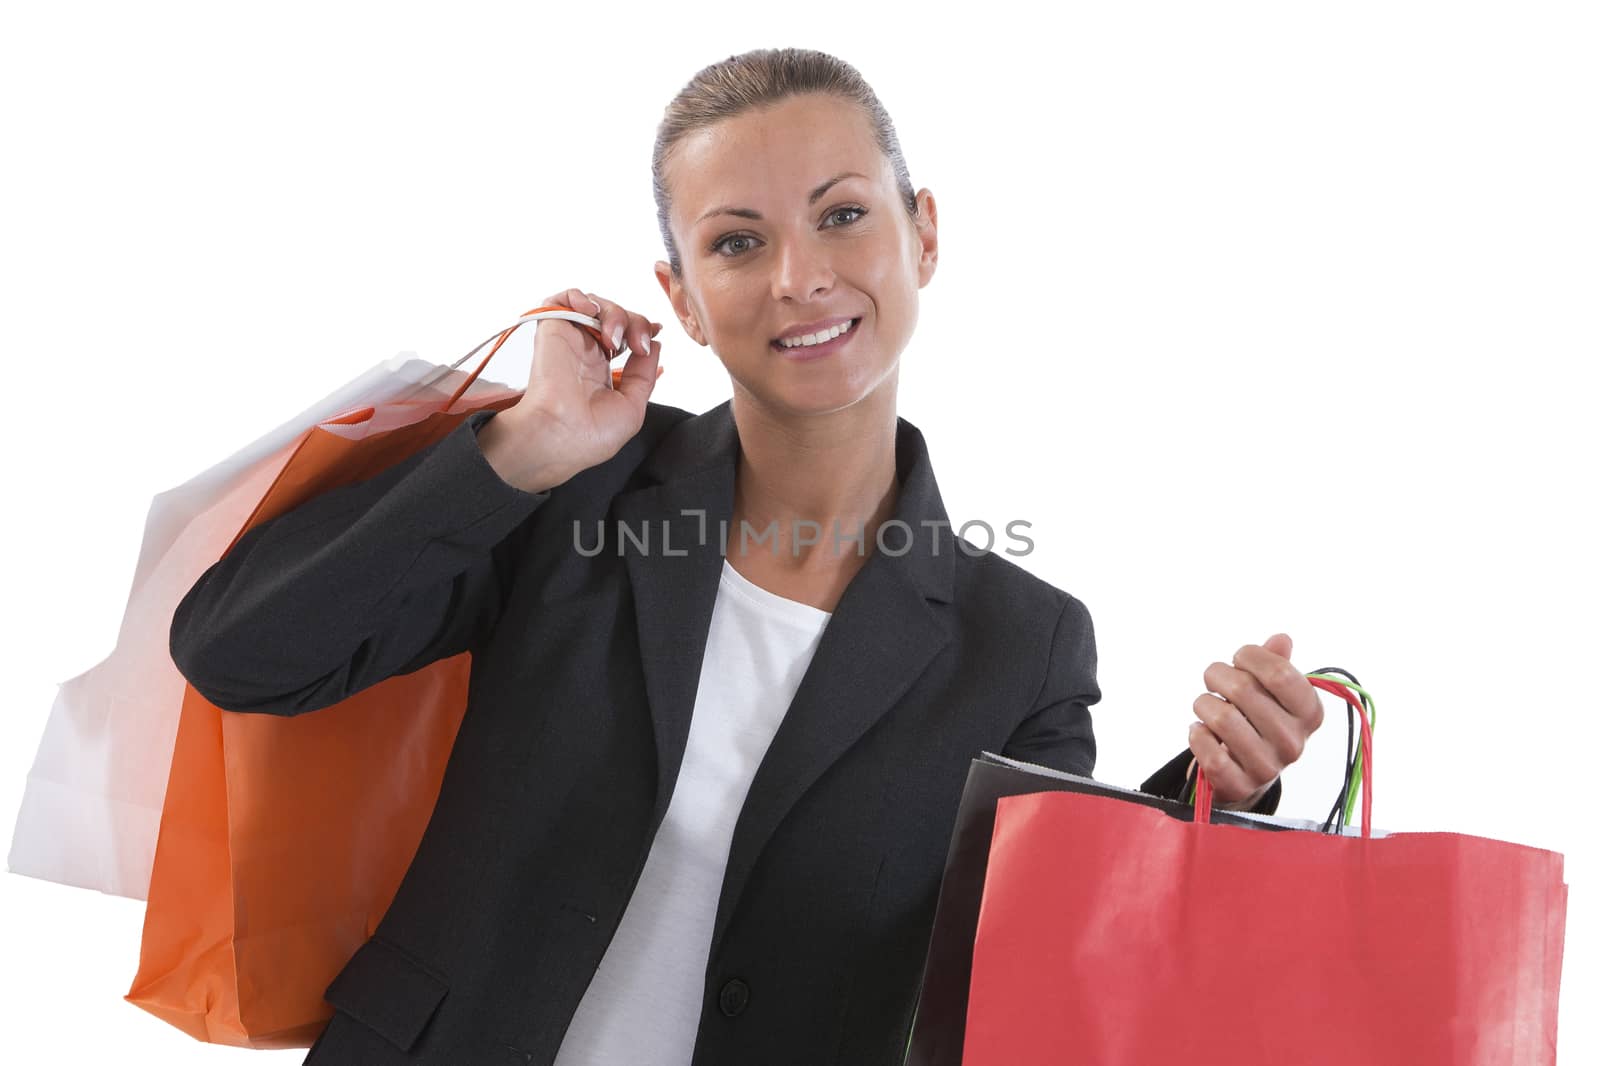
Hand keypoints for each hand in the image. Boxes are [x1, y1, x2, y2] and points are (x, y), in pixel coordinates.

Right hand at [497, 287, 663, 478]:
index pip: (624, 336)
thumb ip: (644, 374)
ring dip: (614, 312)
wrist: (562, 436)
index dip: (641, 328)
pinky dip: (578, 296)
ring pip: (596, 305)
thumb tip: (655, 345)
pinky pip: (560, 299)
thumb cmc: (591, 434)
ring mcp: (568, 341)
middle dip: (636, 322)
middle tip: (638, 343)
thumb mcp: (633, 406)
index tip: (656, 332)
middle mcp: (584, 353)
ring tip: (614, 337)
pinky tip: (590, 312)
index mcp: (600, 370)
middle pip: (616, 317)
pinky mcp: (551, 330)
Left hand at [1189, 633, 1324, 808]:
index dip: (1251, 656)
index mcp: (1309, 713)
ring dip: (1203, 704)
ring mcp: (1268, 767)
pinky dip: (1196, 735)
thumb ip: (1277, 664)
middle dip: (1217, 675)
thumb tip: (1282, 639)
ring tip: (1205, 706)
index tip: (1239, 658)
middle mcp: (1294, 742)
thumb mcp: (1272, 692)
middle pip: (1244, 689)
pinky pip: (1209, 752)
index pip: (1280, 673)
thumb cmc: (1257, 720)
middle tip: (1212, 679)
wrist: (1246, 772)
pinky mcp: (1240, 785)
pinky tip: (1200, 731)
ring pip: (1222, 718)